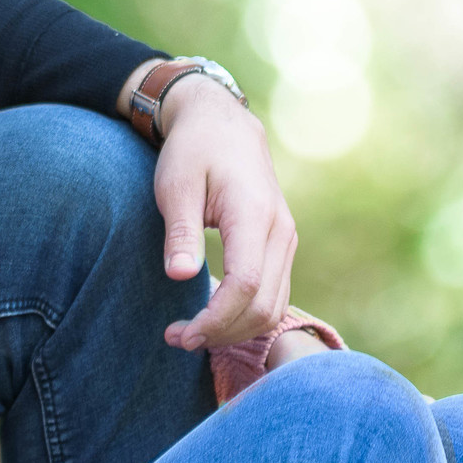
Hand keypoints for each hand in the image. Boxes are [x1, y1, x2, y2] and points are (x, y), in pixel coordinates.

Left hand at [147, 73, 296, 351]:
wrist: (223, 123)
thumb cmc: (194, 151)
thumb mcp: (176, 184)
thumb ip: (181, 231)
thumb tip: (179, 276)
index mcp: (254, 214)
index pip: (246, 285)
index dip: (215, 319)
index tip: (180, 333)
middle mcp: (281, 231)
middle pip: (264, 305)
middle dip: (221, 332)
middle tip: (176, 338)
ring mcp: (287, 239)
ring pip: (274, 307)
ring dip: (234, 330)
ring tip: (190, 332)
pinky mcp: (281, 246)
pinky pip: (274, 295)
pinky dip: (245, 315)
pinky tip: (212, 316)